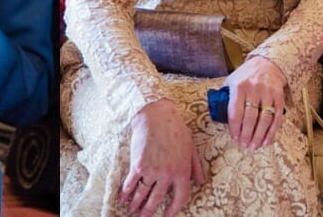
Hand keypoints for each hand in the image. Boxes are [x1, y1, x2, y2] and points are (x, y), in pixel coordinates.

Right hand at [120, 100, 205, 216]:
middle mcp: (168, 174)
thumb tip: (200, 181)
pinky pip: (131, 184)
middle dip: (149, 210)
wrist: (156, 116)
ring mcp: (152, 171)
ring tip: (132, 210)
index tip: (168, 215)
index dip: (174, 209)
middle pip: (157, 199)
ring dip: (136, 204)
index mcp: (183, 171)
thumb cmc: (176, 129)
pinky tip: (122, 198)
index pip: (181, 197)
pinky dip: (125, 193)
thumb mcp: (191, 147)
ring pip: (142, 194)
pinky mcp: (138, 165)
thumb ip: (196, 166)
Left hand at [224, 56, 285, 149]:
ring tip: (254, 146)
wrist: (267, 63)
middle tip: (244, 145)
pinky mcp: (279, 97)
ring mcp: (268, 93)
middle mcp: (254, 89)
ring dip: (259, 136)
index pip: (235, 112)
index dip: (235, 128)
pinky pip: (277, 117)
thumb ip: (226, 97)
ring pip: (264, 119)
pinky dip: (272, 131)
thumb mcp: (232, 81)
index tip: (234, 138)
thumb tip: (219, 117)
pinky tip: (267, 141)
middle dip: (247, 135)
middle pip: (250, 117)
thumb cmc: (245, 75)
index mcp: (239, 86)